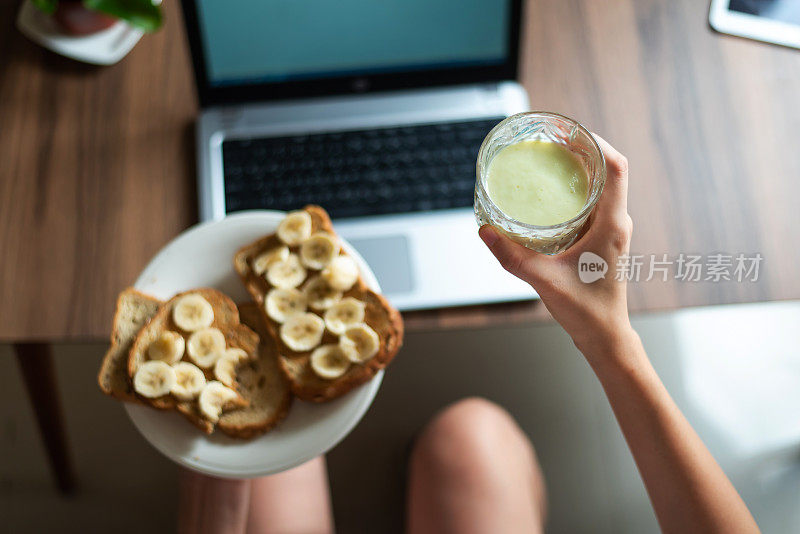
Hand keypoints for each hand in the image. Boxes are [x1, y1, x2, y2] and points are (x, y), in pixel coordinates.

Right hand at [479, 135, 634, 358]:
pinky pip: (594, 203)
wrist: (605, 337)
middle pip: (608, 170)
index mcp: (613, 224)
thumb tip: (485, 230)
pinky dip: (577, 190)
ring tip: (550, 159)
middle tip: (551, 140)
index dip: (596, 142)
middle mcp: (617, 222)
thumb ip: (513, 257)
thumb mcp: (544, 281)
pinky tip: (552, 194)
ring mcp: (612, 231)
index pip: (616, 167)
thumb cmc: (586, 311)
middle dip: (582, 150)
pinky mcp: (603, 240)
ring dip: (580, 169)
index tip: (569, 132)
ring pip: (602, 186)